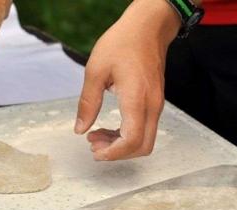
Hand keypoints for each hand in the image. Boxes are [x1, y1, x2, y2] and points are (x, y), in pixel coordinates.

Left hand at [74, 0, 179, 160]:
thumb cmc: (122, 44)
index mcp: (136, 99)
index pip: (132, 140)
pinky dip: (128, 136)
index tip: (95, 152)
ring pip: (145, 141)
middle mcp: (151, 107)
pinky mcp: (155, 104)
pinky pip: (146, 130)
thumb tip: (80, 129)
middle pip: (142, 147)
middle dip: (118, 153)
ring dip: (122, 146)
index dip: (114, 153)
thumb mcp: (95, 70)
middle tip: (94, 145)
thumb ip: (88, 103)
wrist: (148, 29)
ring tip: (98, 136)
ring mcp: (156, 107)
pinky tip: (111, 128)